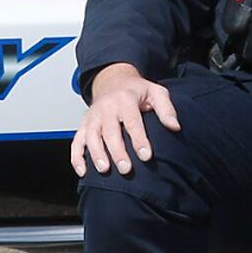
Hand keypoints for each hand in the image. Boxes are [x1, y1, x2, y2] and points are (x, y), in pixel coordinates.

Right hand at [70, 63, 179, 177]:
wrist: (114, 80)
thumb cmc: (137, 90)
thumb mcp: (156, 92)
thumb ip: (166, 109)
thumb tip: (175, 126)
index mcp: (125, 99)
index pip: (132, 122)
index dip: (139, 140)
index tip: (146, 156)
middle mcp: (106, 108)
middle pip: (110, 132)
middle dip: (117, 152)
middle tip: (126, 169)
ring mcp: (92, 117)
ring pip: (91, 137)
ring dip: (96, 155)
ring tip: (105, 170)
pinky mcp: (84, 125)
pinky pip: (77, 141)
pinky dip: (76, 157)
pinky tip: (83, 171)